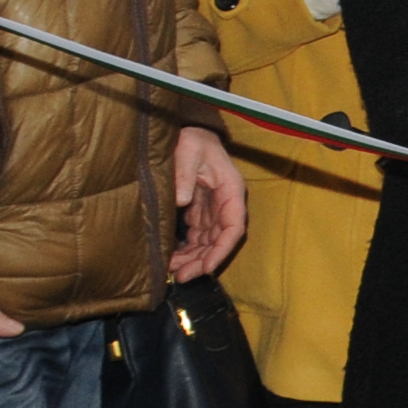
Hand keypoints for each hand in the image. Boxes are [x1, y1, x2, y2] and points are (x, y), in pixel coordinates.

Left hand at [165, 126, 245, 281]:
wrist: (188, 131)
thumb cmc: (192, 138)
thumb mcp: (189, 149)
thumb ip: (184, 172)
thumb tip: (181, 200)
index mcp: (231, 189)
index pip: (234, 226)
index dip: (222, 249)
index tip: (208, 267)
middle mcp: (225, 202)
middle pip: (220, 240)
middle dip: (203, 261)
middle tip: (182, 276)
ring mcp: (213, 208)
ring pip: (208, 241)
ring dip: (193, 258)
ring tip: (174, 271)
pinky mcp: (200, 210)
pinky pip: (197, 235)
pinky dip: (187, 248)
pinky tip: (172, 258)